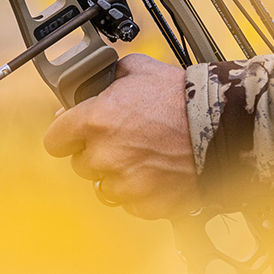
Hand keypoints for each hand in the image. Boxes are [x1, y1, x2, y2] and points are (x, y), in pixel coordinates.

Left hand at [42, 53, 200, 218]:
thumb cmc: (180, 97)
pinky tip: (155, 173)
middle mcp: (104, 155)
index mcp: (95, 121)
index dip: (65, 135)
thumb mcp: (136, 69)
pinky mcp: (146, 204)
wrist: (220, 125)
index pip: (54, 140)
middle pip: (80, 164)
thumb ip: (104, 79)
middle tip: (122, 141)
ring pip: (103, 187)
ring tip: (142, 157)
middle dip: (96, 153)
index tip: (73, 135)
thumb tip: (86, 89)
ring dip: (116, 175)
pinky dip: (140, 192)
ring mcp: (125, 183)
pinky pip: (130, 203)